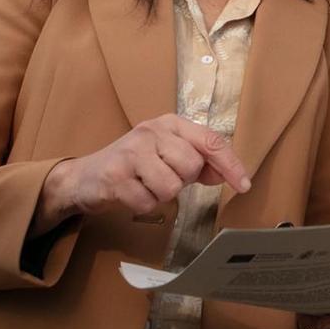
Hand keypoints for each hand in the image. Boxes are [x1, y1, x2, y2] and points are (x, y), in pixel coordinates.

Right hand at [34, 114, 250, 233]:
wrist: (85, 176)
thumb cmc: (135, 165)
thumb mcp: (168, 156)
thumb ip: (199, 162)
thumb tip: (228, 173)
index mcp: (170, 123)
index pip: (210, 140)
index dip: (230, 164)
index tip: (244, 185)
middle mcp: (151, 131)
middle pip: (190, 165)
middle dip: (182, 180)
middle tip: (163, 177)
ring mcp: (131, 151)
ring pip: (171, 186)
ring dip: (161, 195)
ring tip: (146, 184)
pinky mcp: (115, 175)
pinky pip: (148, 202)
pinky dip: (143, 205)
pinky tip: (131, 193)